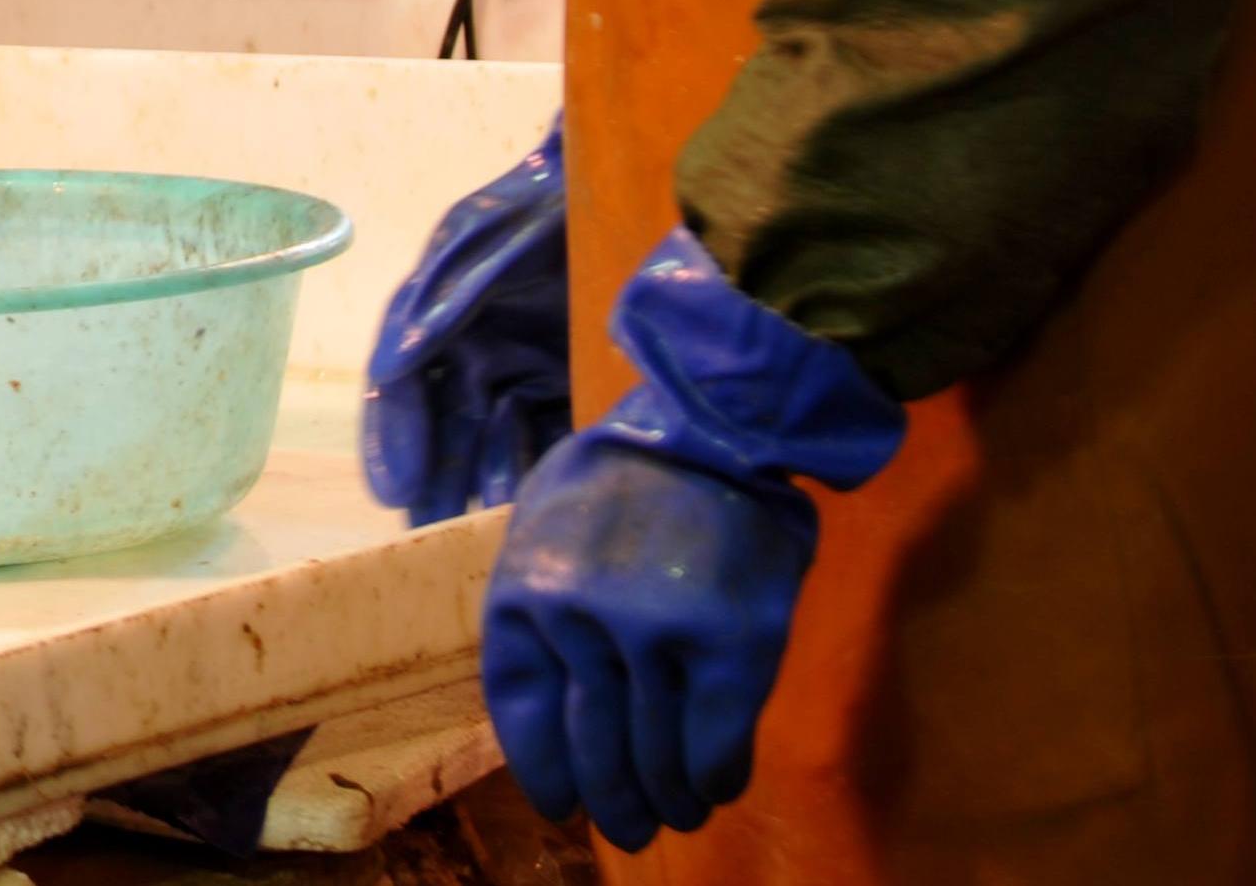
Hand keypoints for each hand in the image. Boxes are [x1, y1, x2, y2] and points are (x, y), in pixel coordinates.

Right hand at [362, 122, 571, 525]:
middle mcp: (474, 355)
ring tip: (484, 527)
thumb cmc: (541, 201)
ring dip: (483, 485)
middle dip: (432, 485)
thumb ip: (440, 295)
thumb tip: (392, 363)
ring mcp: (526, 376)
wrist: (624, 187)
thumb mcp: (481, 234)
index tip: (395, 490)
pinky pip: (550, 440)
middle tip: (427, 537)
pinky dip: (538, 472)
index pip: (401, 391)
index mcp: (436, 320)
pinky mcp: (576, 389)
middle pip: (442, 432)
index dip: (392, 439)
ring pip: (494, 445)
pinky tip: (535, 502)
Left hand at [482, 230, 906, 850]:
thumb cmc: (627, 476)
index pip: (524, 711)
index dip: (546, 769)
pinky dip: (715, 776)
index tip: (564, 803)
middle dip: (614, 801)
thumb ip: (544, 605)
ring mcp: (656, 636)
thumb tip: (555, 702)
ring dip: (667, 798)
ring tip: (676, 813)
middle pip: (594, 745)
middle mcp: (581, 623)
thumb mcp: (546, 528)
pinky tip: (717, 786)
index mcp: (524, 594)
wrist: (717, 426)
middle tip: (630, 829)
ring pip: (656, 755)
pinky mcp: (732, 646)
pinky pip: (716, 743)